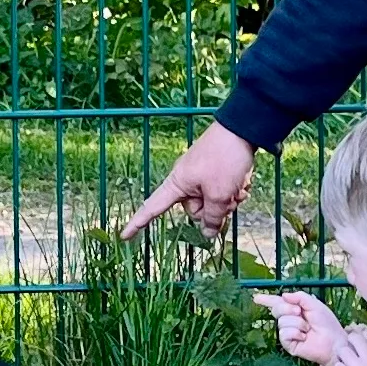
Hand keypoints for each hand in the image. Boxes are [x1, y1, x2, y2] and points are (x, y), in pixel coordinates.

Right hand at [123, 121, 257, 235]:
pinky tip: (242, 182)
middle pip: (196, 210)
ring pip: (214, 202)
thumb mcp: (220, 194)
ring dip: (229, 199)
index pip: (153, 207)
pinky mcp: (216, 171)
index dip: (138, 222)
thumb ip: (213, 218)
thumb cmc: (225, 160)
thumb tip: (208, 234)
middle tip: (229, 196)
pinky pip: (223, 191)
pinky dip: (234, 190)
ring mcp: (202, 176)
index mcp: (177, 184)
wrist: (243, 129)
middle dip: (216, 208)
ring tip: (238, 186)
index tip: (124, 236)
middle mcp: (186, 180)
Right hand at [253, 290, 344, 365]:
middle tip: (300, 312)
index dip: (266, 300)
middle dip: (288, 309)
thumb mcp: (315, 304)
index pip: (278, 303)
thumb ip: (300, 297)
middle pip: (277, 309)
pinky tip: (304, 337)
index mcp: (295, 309)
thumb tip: (283, 296)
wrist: (334, 341)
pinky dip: (296, 333)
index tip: (256, 298)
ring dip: (297, 323)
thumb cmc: (327, 323)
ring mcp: (288, 332)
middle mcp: (289, 320)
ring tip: (308, 329)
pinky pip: (284, 333)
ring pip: (282, 322)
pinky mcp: (288, 344)